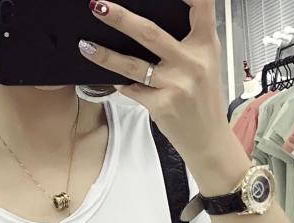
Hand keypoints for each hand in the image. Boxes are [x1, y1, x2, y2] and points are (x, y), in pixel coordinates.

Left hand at [79, 0, 232, 165]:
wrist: (207, 138)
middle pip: (150, 32)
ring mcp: (176, 84)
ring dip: (105, 54)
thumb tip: (145, 27)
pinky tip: (110, 78)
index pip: (201, 5)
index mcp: (206, 45)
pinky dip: (119, 83)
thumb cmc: (203, 100)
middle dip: (120, 18)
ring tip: (86, 45)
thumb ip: (186, 43)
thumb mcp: (205, 64)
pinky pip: (132, 89)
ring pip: (133, 64)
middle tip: (98, 6)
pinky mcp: (161, 105)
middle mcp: (192, 62)